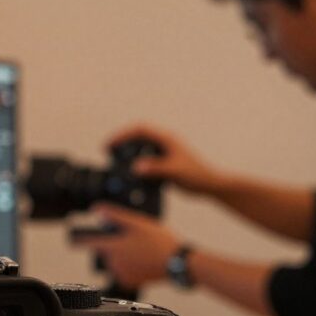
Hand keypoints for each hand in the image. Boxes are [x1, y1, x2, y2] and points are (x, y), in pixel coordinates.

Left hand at [72, 203, 181, 289]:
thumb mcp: (136, 223)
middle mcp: (113, 262)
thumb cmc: (160, 242)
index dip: (79, 240)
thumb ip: (114, 216)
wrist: (178, 262)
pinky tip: (142, 261)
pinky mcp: (129, 282)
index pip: (88, 243)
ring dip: (122, 256)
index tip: (71, 239)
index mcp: (112, 247)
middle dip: (113, 245)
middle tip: (132, 241)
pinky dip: (129, 268)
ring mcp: (121, 274)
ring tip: (141, 250)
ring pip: (114, 262)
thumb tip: (97, 210)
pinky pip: (123, 273)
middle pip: (104, 252)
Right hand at [108, 124, 222, 195]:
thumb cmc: (196, 175)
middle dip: (120, 142)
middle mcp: (164, 143)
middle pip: (137, 137)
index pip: (140, 130)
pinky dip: (134, 164)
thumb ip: (155, 168)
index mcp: (166, 139)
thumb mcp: (174, 171)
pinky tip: (129, 174)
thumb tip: (136, 167)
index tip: (110, 144)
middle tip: (107, 151)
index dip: (122, 135)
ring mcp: (163, 153)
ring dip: (126, 153)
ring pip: (140, 148)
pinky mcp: (163, 163)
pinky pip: (144, 160)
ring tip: (115, 162)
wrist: (208, 185)